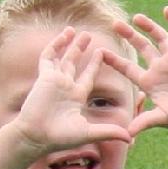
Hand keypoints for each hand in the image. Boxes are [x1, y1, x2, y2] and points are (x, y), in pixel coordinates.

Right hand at [8, 28, 138, 157]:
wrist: (37, 137)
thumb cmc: (61, 138)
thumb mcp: (89, 132)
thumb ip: (109, 132)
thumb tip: (131, 138)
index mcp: (76, 97)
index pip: (87, 76)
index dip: (94, 65)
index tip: (103, 53)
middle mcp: (65, 86)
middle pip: (74, 63)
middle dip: (81, 50)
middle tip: (89, 36)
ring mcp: (54, 81)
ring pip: (62, 57)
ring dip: (69, 44)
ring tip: (76, 30)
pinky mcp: (44, 77)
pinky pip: (48, 57)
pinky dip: (55, 46)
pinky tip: (64, 35)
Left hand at [116, 6, 167, 135]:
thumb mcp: (163, 118)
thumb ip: (145, 121)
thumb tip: (127, 134)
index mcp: (149, 82)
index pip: (127, 68)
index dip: (114, 60)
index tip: (100, 51)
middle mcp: (159, 68)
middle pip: (140, 48)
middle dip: (128, 36)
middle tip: (115, 24)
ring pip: (158, 39)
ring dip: (148, 27)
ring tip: (137, 17)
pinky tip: (167, 10)